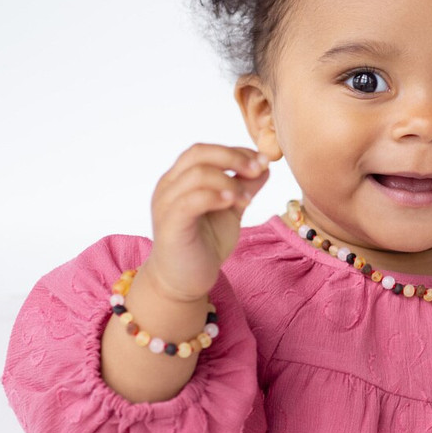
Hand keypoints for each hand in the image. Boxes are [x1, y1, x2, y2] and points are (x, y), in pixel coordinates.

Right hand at [143, 143, 270, 302]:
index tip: (263, 161)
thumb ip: (244, 187)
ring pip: (196, 174)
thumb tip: (265, 166)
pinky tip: (233, 203)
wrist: (185, 281)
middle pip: (198, 153)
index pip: (206, 151)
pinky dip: (214, 196)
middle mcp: (169, 186)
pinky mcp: (169, 225)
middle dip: (233, 157)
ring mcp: (166, 204)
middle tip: (258, 169)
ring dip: (229, 181)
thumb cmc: (205, 244)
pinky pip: (189, 201)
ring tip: (247, 199)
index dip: (236, 151)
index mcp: (181, 179)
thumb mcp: (231, 210)